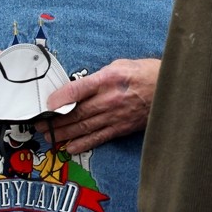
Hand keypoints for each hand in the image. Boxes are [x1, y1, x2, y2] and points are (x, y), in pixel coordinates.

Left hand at [36, 58, 159, 153]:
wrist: (171, 90)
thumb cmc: (145, 73)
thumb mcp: (120, 64)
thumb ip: (99, 76)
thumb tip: (80, 87)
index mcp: (108, 79)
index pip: (78, 89)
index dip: (59, 98)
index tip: (46, 104)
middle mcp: (109, 99)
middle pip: (76, 112)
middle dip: (55, 120)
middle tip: (40, 124)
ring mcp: (115, 116)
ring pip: (84, 127)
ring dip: (64, 133)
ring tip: (49, 136)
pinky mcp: (121, 128)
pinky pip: (99, 138)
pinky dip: (83, 144)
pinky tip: (70, 147)